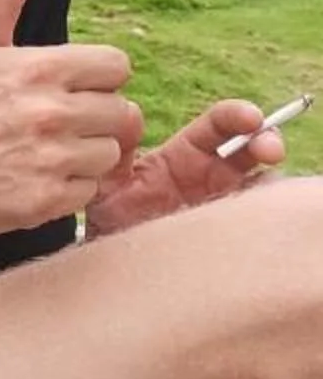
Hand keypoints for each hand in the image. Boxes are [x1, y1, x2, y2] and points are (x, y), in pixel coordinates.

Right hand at [0, 0, 143, 240]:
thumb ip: (2, 1)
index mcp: (39, 69)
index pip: (117, 67)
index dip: (100, 80)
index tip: (77, 90)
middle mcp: (51, 112)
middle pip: (123, 113)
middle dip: (99, 120)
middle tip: (65, 128)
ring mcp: (51, 159)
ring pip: (111, 154)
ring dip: (89, 157)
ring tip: (53, 156)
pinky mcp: (47, 201)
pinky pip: (91, 191)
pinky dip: (72, 190)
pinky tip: (42, 181)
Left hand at [87, 98, 286, 235]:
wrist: (109, 264)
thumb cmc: (108, 220)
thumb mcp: (106, 183)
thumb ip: (117, 151)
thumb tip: (128, 114)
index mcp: (185, 155)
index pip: (219, 125)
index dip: (237, 116)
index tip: (251, 117)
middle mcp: (211, 177)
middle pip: (252, 149)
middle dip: (266, 141)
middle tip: (270, 150)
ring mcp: (222, 206)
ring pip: (262, 185)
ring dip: (272, 181)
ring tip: (268, 186)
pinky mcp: (227, 237)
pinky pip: (255, 224)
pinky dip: (266, 217)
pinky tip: (261, 217)